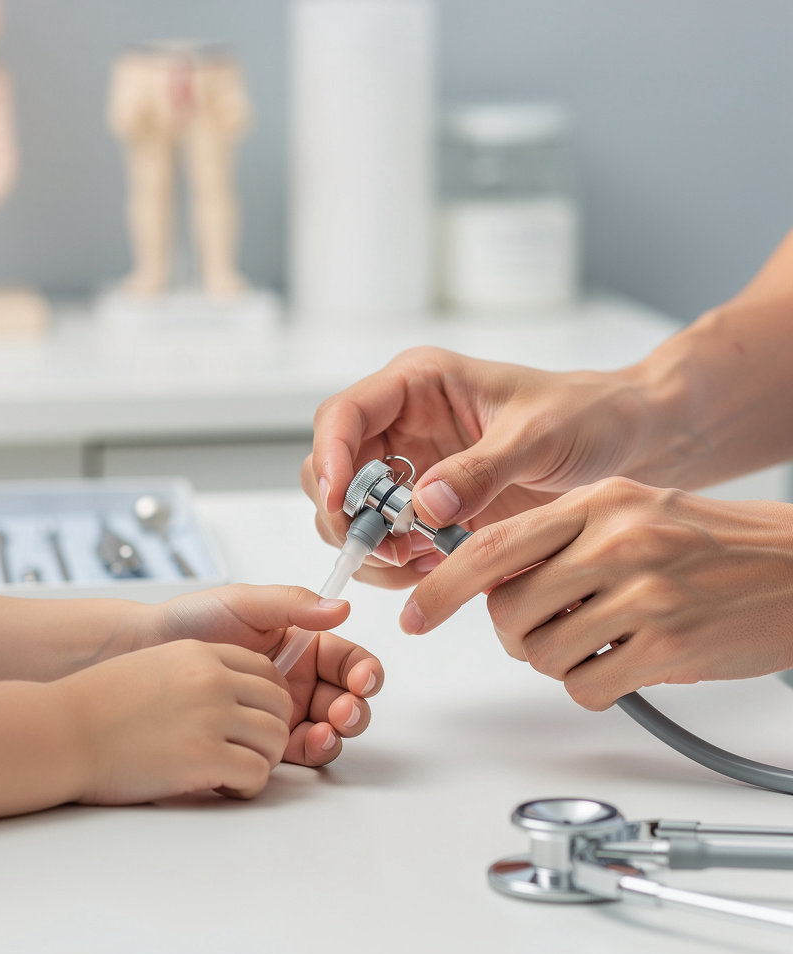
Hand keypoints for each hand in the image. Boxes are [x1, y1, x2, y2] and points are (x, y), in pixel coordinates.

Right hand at [54, 640, 293, 804]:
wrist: (62, 731)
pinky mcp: (204, 756)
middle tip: (246, 751)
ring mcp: (211, 716)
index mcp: (201, 654)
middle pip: (279, 704)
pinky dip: (247, 786)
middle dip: (271, 732)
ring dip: (262, 760)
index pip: (266, 672)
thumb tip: (229, 694)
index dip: (267, 702)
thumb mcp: (155, 667)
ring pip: (276, 739)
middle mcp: (213, 680)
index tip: (252, 722)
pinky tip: (221, 787)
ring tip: (232, 771)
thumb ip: (196, 673)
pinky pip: (258, 773)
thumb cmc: (97, 706)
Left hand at [139, 584, 382, 765]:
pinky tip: (307, 744)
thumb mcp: (244, 603)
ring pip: (329, 728)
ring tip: (326, 730)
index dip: (364, 671)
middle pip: (347, 699)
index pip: (347, 660)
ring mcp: (281, 712)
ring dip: (339, 732)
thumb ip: (293, 605)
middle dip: (356, 707)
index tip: (361, 678)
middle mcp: (298, 679)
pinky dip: (313, 751)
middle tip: (344, 709)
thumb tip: (341, 607)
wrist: (142, 652)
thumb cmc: (191, 620)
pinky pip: (299, 750)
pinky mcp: (261, 738)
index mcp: (301, 644)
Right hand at [306, 346, 650, 587]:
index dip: (329, 457)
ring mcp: (410, 471)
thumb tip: (424, 504)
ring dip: (370, 546)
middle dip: (348, 515)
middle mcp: (402, 427)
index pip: (342, 415)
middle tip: (390, 549)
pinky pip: (384, 543)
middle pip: (331, 471)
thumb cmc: (586, 415)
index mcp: (418, 386)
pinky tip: (432, 567)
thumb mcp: (539, 435)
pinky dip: (395, 565)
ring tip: (419, 561)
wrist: (625, 444)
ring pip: (349, 514)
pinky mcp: (425, 512)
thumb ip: (482, 469)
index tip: (340, 502)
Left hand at [398, 477, 792, 709]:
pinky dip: (593, 685)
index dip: (442, 586)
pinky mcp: (669, 648)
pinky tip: (626, 662)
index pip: (493, 545)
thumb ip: (558, 540)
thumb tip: (488, 582)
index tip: (414, 615)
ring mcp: (646, 594)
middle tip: (543, 631)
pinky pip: (585, 686)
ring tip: (600, 641)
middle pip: (508, 609)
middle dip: (513, 633)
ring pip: (542, 653)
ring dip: (557, 659)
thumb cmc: (712, 542)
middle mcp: (618, 540)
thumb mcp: (629, 513)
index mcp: (600, 501)